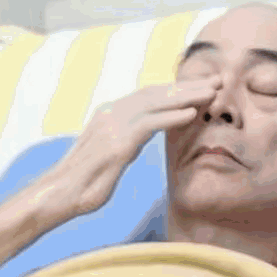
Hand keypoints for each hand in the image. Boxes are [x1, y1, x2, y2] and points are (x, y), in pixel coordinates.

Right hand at [32, 79, 221, 223]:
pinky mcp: (116, 143)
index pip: (150, 96)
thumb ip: (126, 141)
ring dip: (187, 96)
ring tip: (213, 92)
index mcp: (111, 114)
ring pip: (156, 103)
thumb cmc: (84, 182)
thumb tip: (139, 137)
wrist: (58, 195)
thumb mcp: (110, 156)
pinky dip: (172, 117)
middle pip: (157, 93)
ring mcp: (113, 126)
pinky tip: (193, 115)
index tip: (203, 87)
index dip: (177, 90)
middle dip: (189, 87)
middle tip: (218, 81)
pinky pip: (149, 125)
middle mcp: (112, 113)